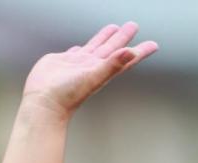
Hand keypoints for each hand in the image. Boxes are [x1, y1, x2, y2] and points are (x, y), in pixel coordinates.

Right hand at [22, 22, 157, 117]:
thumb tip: (130, 52)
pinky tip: (81, 47)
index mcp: (102, 70)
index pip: (126, 58)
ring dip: (104, 38)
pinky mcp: (62, 62)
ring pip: (95, 47)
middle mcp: (92, 67)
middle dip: (123, 37)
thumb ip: (112, 64)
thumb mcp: (93, 77)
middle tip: (132, 26)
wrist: (43, 102)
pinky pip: (75, 52)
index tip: (153, 45)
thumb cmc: (67, 96)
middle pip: (112, 48)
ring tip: (112, 28)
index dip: (140, 51)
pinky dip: (80, 48)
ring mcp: (77, 65)